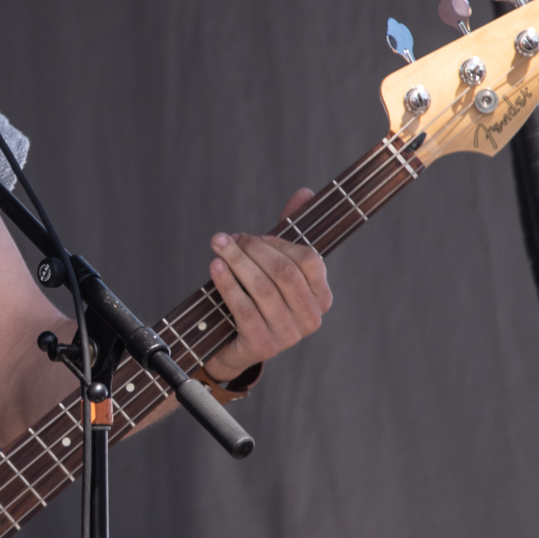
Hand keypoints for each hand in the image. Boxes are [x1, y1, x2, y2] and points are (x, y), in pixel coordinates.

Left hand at [201, 188, 332, 380]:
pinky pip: (244, 307)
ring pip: (262, 288)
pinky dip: (227, 283)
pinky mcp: (264, 345)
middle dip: (252, 249)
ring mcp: (289, 335)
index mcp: (323, 297)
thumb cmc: (257, 300)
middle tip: (226, 238)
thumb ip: (288, 233)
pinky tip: (215, 267)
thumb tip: (304, 192)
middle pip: (284, 272)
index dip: (277, 243)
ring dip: (236, 262)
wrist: (234, 345)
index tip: (251, 236)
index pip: (309, 259)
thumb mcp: (274, 268)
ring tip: (217, 245)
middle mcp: (312, 318)